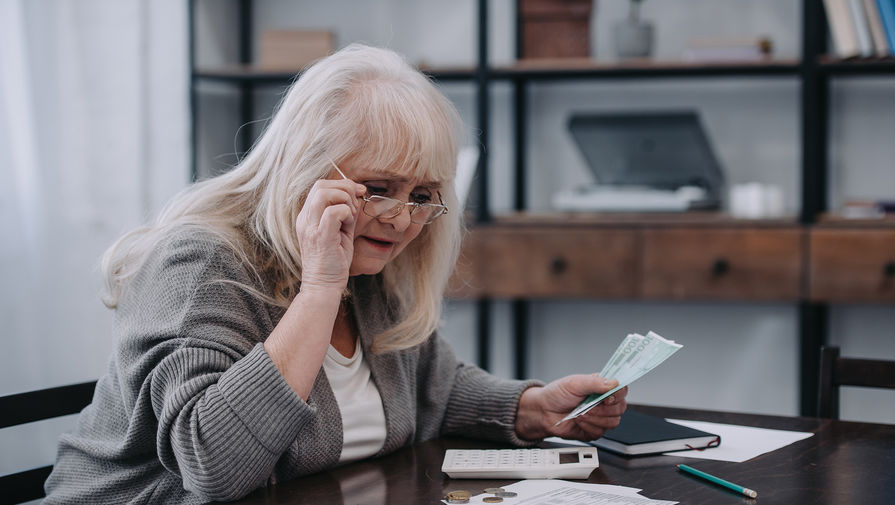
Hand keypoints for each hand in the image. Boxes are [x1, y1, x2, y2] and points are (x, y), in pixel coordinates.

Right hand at [294, 178, 366, 292]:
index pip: (320, 186)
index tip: (358, 193)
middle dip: (344, 188)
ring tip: (351, 216)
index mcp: (307, 216)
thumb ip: (345, 213)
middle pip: (321, 185)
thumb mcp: (340, 232)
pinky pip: (333, 211)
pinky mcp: (320, 236)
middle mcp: (305, 219)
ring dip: (344, 199)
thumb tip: (357, 195)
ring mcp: (310, 227)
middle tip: (355, 205)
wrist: (323, 286)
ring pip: (324, 193)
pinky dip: (346, 213)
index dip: (342, 184)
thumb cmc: (333, 262)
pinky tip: (348, 226)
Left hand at [515, 375, 626, 441]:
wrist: (544, 411)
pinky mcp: (594, 431)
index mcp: (602, 387)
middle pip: (620, 408)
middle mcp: (604, 403)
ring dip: (594, 418)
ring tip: (580, 413)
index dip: (618, 395)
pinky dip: (588, 426)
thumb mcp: (574, 383)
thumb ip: (594, 382)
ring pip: (613, 422)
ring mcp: (601, 417)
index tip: (607, 398)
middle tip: (587, 406)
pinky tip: (578, 421)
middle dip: (602, 409)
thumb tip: (613, 383)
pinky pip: (600, 432)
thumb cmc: (557, 394)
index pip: (622, 390)